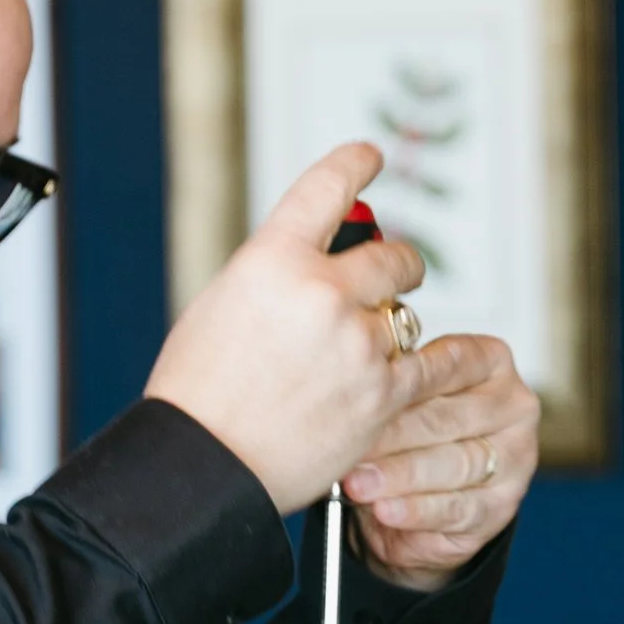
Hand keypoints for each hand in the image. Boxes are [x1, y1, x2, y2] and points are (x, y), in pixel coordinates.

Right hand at [145, 143, 431, 515]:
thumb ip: (275, 275)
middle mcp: (321, 292)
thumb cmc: (198, 393)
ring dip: (393, 323)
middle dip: (397, 263)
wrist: (205, 468)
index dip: (356, 163)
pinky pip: (425, 364)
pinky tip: (419, 366)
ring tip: (372, 343)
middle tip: (397, 272)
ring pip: (405, 312)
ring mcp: (357, 343)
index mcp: (272, 259)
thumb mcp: (221, 306)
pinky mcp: (383, 393)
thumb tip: (318, 262)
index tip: (370, 155)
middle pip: (391, 255)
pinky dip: (419, 365)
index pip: (328, 187)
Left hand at [340, 333, 537, 589]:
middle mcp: (512, 408)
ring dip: (400, 477)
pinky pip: (456, 510)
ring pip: (454, 466)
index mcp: (491, 362)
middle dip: (393, 435)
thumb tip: (352, 389)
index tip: (363, 391)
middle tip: (351, 445)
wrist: (420, 494)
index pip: (450, 364)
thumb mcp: (403, 396)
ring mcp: (514, 461)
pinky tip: (386, 510)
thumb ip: (391, 387)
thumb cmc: (410, 428)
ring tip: (359, 483)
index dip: (403, 380)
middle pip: (447, 419)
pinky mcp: (501, 508)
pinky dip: (416, 512)